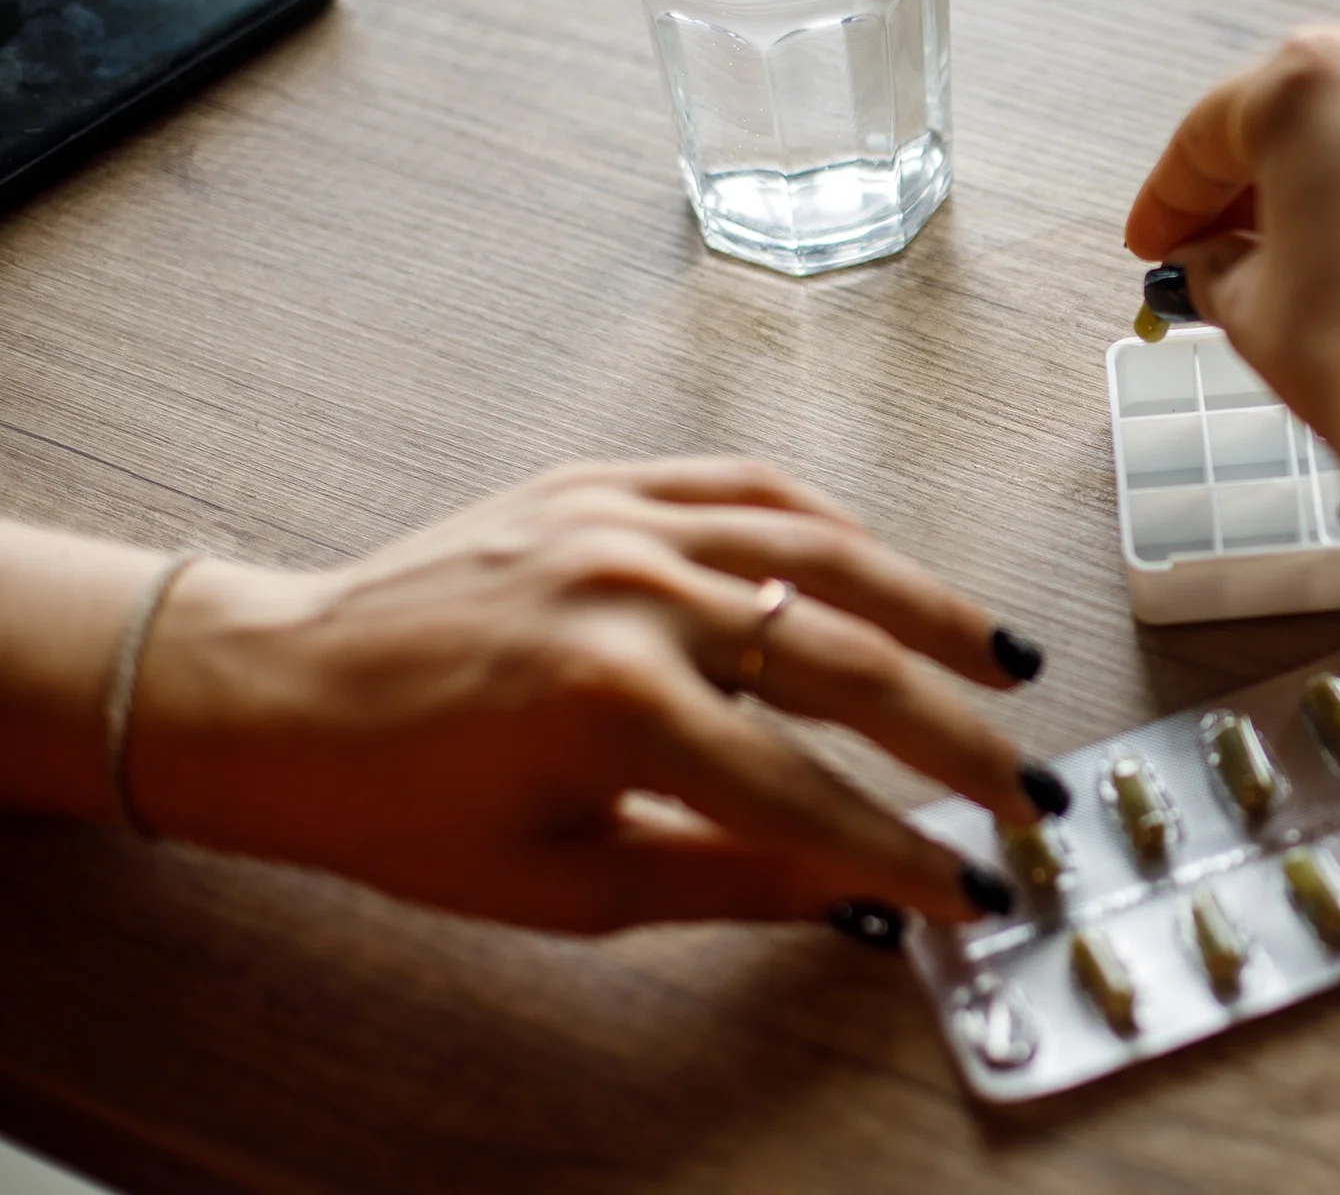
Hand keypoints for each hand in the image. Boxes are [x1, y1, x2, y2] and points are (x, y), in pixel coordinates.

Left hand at [125, 460, 1064, 935]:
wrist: (275, 694)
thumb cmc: (401, 810)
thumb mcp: (565, 883)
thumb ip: (731, 881)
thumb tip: (863, 893)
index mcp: (616, 708)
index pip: (811, 794)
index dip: (907, 851)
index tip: (977, 889)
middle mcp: (636, 596)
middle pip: (846, 666)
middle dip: (956, 742)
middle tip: (1028, 791)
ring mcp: (623, 521)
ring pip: (824, 554)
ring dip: (931, 611)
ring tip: (1009, 662)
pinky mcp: (602, 481)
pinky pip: (750, 487)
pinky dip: (832, 529)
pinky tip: (886, 572)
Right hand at [1124, 28, 1339, 506]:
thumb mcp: (1249, 310)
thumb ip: (1217, 265)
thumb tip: (1214, 261)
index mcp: (1317, 85)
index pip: (1215, 131)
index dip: (1172, 196)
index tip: (1156, 240)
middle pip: (1318, 120)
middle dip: (1270, 184)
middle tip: (1233, 251)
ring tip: (1336, 273)